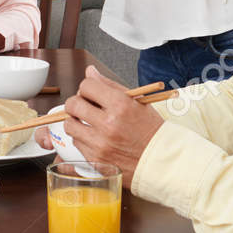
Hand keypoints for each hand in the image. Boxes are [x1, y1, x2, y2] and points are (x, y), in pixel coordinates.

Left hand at [59, 66, 164, 186]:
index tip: (92, 92)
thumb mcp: (136, 102)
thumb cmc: (151, 130)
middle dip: (75, 103)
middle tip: (83, 106)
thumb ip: (110, 85)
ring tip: (89, 123)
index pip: (87, 86)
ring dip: (76, 121)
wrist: (162, 161)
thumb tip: (90, 72)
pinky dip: (82, 139)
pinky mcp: (96, 160)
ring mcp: (100, 144)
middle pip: (73, 105)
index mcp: (120, 105)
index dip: (88, 88)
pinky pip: (77, 144)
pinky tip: (95, 138)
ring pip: (70, 125)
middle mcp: (108, 124)